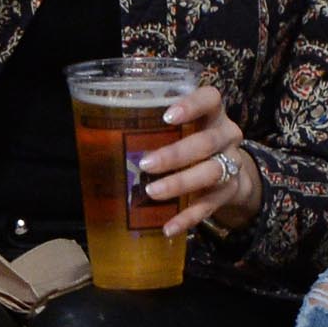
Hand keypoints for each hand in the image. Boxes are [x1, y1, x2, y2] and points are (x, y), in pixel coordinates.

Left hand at [136, 82, 261, 237]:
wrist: (231, 172)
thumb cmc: (192, 142)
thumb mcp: (182, 129)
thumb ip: (153, 128)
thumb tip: (96, 137)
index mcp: (213, 114)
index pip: (211, 99)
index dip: (192, 105)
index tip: (167, 116)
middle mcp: (227, 136)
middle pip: (206, 142)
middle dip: (175, 154)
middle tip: (146, 163)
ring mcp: (232, 164)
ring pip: (210, 173)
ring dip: (180, 183)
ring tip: (152, 192)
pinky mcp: (229, 192)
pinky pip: (209, 206)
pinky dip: (188, 218)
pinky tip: (168, 227)